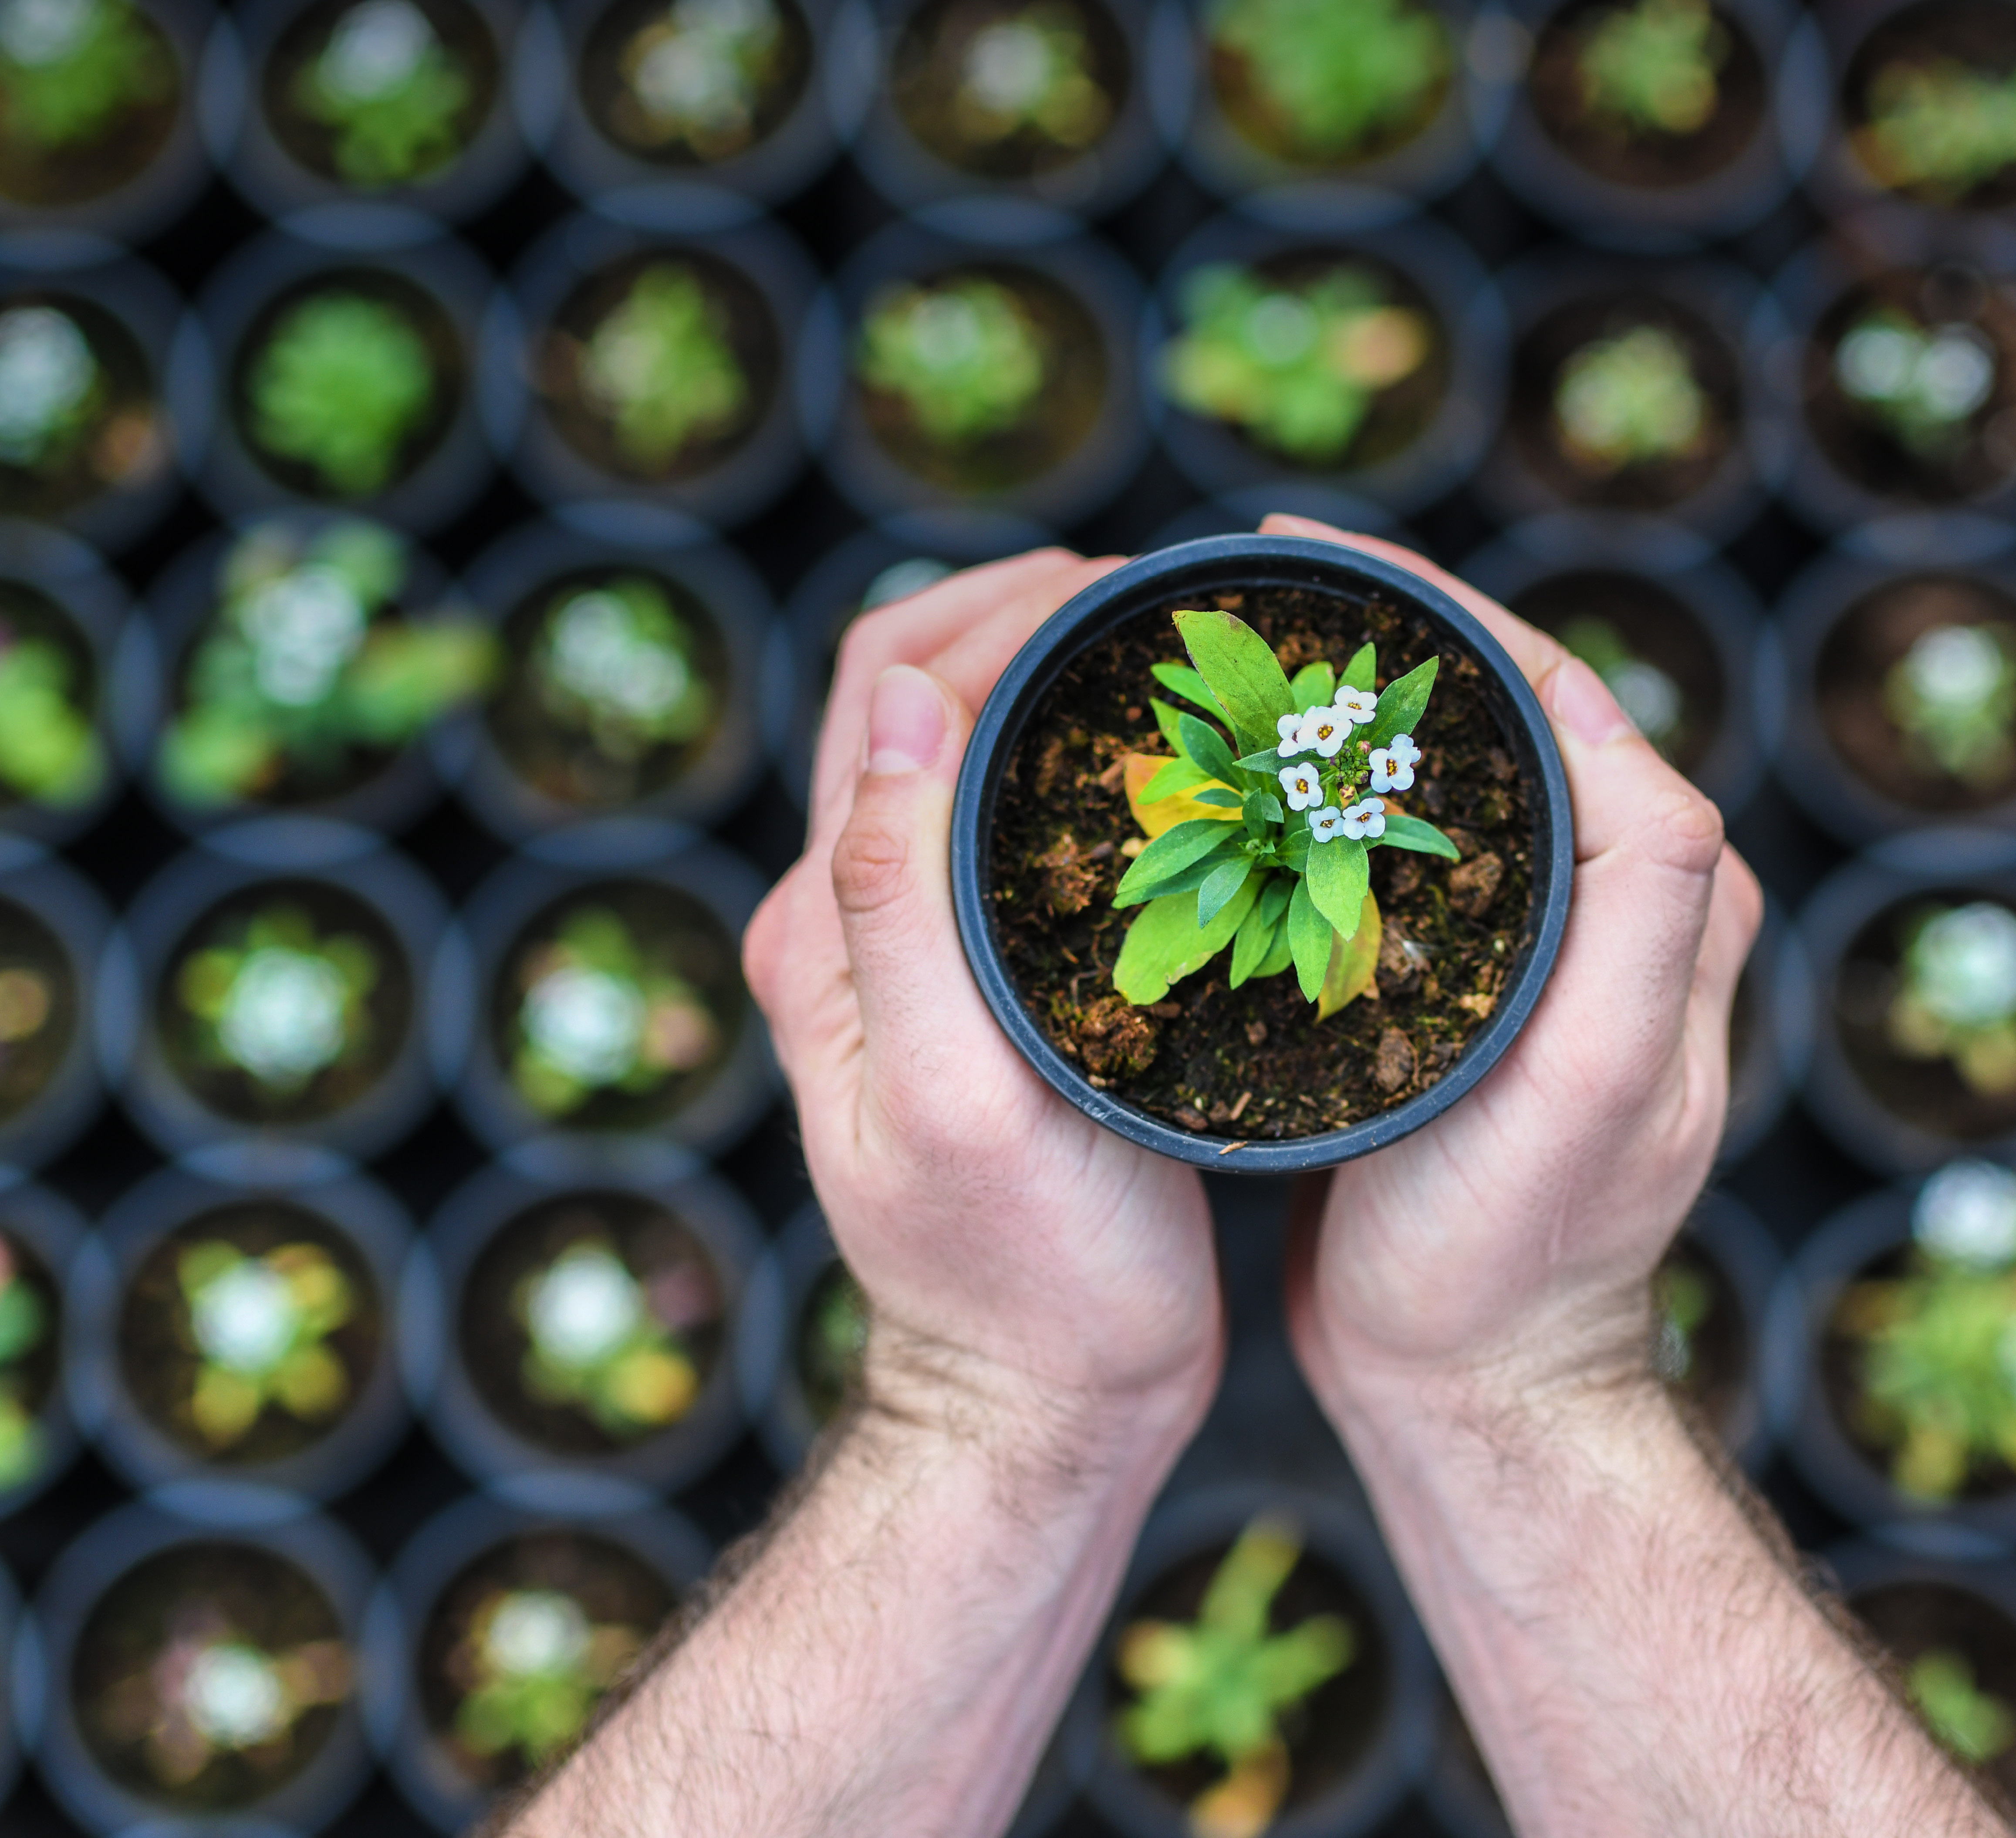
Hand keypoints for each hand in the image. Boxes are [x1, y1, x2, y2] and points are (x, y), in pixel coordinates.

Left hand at [744, 549, 1223, 1470]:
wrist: (1044, 1408)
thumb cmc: (1024, 1281)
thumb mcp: (962, 1098)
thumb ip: (902, 905)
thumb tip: (898, 707)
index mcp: (824, 929)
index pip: (890, 683)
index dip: (1009, 613)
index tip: (1145, 606)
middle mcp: (848, 924)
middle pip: (917, 690)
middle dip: (1039, 613)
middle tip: (1181, 611)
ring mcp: (911, 955)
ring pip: (968, 749)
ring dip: (1063, 681)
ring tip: (1192, 668)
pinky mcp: (978, 990)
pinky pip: (1014, 825)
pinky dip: (1085, 764)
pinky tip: (1185, 776)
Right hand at [1265, 519, 1763, 1426]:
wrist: (1475, 1389)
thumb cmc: (1521, 1257)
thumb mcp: (1596, 1087)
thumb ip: (1640, 910)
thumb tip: (1615, 727)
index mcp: (1669, 891)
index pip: (1553, 689)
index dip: (1432, 603)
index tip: (1305, 557)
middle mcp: (1620, 899)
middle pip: (1494, 710)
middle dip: (1373, 632)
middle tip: (1241, 588)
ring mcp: (1542, 940)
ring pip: (1443, 771)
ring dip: (1340, 706)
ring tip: (1226, 659)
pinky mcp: (1470, 984)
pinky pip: (1406, 845)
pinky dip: (1325, 793)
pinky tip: (1238, 780)